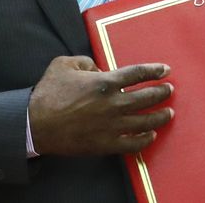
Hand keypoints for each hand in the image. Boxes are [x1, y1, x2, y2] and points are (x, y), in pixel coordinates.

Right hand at [29, 56, 174, 155]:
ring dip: (160, 116)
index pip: (139, 73)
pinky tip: (151, 135)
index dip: (155, 71)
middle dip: (162, 93)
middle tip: (169, 90)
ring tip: (168, 113)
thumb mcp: (64, 64)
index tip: (166, 71)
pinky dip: (145, 139)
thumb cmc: (48, 92)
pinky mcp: (106, 143)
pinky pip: (132, 143)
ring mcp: (112, 125)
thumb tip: (99, 68)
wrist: (35, 124)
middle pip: (147, 97)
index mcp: (105, 82)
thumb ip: (86, 61)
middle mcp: (113, 104)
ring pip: (145, 121)